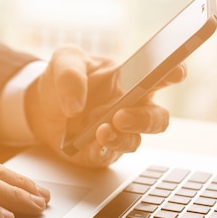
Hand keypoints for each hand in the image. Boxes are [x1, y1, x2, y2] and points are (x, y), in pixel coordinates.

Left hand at [25, 44, 186, 167]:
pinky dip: (102, 151)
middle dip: (143, 119)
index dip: (174, 73)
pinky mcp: (102, 152)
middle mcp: (132, 107)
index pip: (161, 75)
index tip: (177, 72)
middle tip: (120, 116)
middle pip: (157, 119)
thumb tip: (75, 105)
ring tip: (101, 131)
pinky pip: (109, 156)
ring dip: (120, 138)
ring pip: (135, 141)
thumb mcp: (63, 61)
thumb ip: (70, 74)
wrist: (40, 107)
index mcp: (132, 79)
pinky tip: (92, 145)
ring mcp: (119, 132)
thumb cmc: (62, 79)